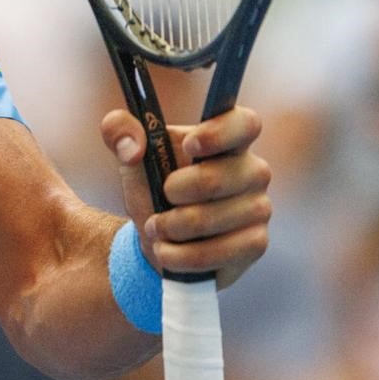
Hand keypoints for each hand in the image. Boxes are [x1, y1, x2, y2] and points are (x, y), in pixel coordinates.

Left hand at [101, 105, 271, 288]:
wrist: (158, 233)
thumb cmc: (152, 183)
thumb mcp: (129, 152)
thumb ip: (119, 129)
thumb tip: (132, 147)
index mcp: (228, 138)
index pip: (245, 124)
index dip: (220, 133)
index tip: (189, 145)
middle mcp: (253, 170)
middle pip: (216, 179)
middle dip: (173, 192)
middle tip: (160, 196)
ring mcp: (259, 207)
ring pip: (211, 219)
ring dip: (171, 227)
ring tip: (156, 227)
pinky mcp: (255, 243)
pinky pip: (218, 253)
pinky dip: (181, 256)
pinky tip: (167, 251)